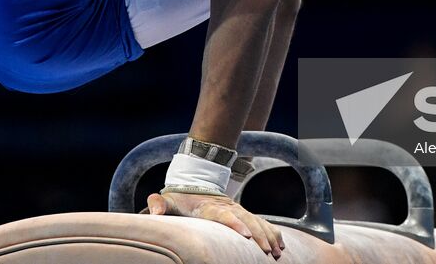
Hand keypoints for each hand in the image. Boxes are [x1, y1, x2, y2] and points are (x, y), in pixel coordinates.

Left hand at [143, 190, 284, 257]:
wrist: (194, 183)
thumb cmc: (180, 198)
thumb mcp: (168, 199)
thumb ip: (159, 204)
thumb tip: (154, 210)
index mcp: (210, 207)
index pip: (224, 216)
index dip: (236, 225)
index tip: (246, 236)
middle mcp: (228, 207)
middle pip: (247, 220)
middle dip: (259, 236)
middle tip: (268, 252)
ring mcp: (237, 210)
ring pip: (257, 222)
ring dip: (268, 236)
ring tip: (278, 252)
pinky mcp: (243, 214)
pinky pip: (261, 223)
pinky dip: (272, 232)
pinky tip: (281, 245)